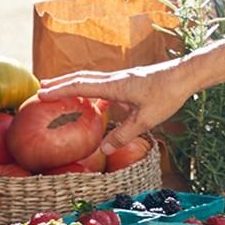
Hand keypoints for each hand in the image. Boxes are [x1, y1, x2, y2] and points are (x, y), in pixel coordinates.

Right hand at [38, 61, 188, 153]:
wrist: (184, 76)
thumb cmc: (167, 94)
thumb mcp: (146, 119)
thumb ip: (124, 134)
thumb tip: (103, 149)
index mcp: (115, 86)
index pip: (80, 86)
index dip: (59, 90)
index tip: (40, 94)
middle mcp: (115, 79)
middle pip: (82, 79)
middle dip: (61, 83)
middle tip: (40, 88)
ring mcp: (122, 79)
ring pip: (92, 80)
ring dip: (75, 85)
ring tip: (60, 92)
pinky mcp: (130, 82)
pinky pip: (104, 85)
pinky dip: (92, 91)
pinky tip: (95, 104)